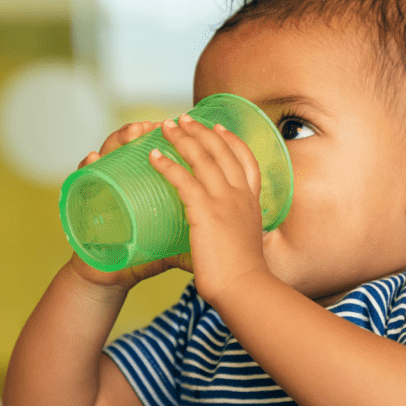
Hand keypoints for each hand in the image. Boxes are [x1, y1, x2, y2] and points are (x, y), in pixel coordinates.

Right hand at [68, 120, 191, 290]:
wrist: (113, 276)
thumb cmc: (146, 257)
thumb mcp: (180, 243)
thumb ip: (203, 233)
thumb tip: (238, 239)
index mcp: (151, 184)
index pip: (162, 151)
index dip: (176, 137)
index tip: (192, 128)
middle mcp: (128, 178)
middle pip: (136, 143)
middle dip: (150, 129)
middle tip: (162, 124)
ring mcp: (106, 185)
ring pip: (111, 152)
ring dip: (121, 138)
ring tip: (135, 132)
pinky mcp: (86, 200)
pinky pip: (84, 177)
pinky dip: (87, 165)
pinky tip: (92, 158)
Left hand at [148, 114, 268, 304]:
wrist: (244, 287)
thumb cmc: (242, 275)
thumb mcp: (244, 244)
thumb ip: (232, 233)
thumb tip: (220, 238)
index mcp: (251, 202)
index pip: (246, 161)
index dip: (231, 141)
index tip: (219, 128)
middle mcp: (240, 196)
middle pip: (222, 151)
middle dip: (201, 131)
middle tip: (184, 118)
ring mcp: (224, 201)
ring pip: (202, 158)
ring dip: (182, 139)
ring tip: (165, 127)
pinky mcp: (205, 211)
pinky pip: (183, 179)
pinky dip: (167, 165)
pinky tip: (154, 156)